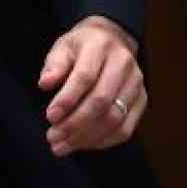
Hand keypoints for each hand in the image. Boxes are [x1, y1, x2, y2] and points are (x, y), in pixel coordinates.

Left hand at [37, 15, 146, 156]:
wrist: (111, 42)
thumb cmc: (82, 49)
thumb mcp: (63, 48)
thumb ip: (54, 66)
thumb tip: (45, 84)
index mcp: (100, 46)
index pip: (85, 76)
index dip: (67, 99)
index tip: (50, 117)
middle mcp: (123, 64)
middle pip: (101, 100)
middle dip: (74, 123)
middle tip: (53, 137)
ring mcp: (136, 83)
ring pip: (114, 118)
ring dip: (86, 137)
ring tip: (62, 145)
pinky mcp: (142, 100)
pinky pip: (125, 129)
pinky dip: (102, 141)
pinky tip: (82, 143)